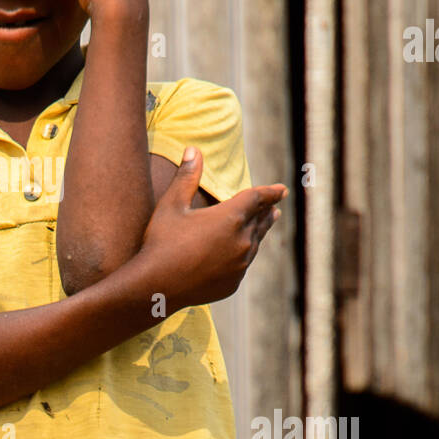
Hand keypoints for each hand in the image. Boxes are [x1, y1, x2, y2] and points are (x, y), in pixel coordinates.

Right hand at [138, 148, 286, 312]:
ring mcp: (240, 265)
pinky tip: (241, 254)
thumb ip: (186, 178)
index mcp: (230, 217)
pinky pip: (244, 264)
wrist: (156, 287)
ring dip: (260, 231)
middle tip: (275, 205)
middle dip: (268, 211)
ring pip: (256, 243)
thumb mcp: (171, 206)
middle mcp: (242, 240)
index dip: (270, 192)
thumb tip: (193, 150)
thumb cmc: (162, 242)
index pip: (257, 199)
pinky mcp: (233, 283)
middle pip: (261, 221)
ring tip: (265, 224)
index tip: (283, 189)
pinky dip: (245, 254)